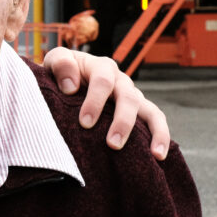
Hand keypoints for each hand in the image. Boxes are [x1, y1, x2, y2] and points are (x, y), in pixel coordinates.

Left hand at [43, 47, 169, 159]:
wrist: (67, 78)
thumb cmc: (62, 72)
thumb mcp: (55, 60)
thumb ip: (60, 64)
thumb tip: (70, 86)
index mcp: (101, 67)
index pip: (103, 81)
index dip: (95, 101)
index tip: (85, 122)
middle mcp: (121, 81)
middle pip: (129, 98)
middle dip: (122, 122)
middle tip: (112, 144)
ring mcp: (132, 96)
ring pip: (150, 111)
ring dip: (153, 132)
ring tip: (154, 154)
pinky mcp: (139, 112)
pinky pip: (155, 121)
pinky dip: (160, 137)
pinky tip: (159, 156)